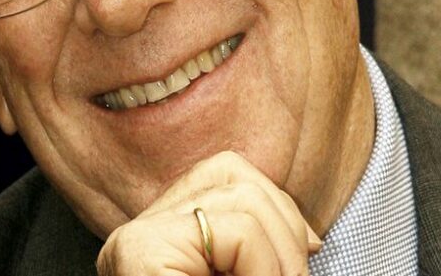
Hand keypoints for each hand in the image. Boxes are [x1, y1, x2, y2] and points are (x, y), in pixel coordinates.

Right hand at [96, 151, 322, 274]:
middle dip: (284, 231)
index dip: (281, 214)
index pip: (226, 174)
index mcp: (158, 238)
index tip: (298, 268)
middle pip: (234, 175)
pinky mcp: (138, 252)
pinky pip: (235, 231)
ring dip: (279, 256)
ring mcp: (132, 240)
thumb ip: (259, 247)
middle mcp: (135, 233)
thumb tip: (309, 237)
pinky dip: (264, 266)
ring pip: (241, 197)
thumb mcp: (242, 272)